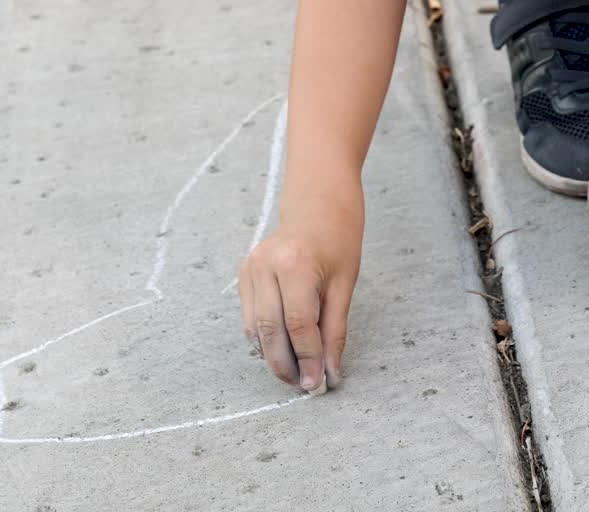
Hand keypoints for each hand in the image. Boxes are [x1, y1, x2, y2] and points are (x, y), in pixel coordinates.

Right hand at [238, 188, 363, 391]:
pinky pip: (251, 317)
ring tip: (296, 370)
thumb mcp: (344, 284)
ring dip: (273, 355)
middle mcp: (265, 265)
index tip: (317, 384)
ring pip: (255, 329)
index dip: (308, 359)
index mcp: (295, 264)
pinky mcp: (243, 273)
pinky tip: (283, 345)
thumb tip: (330, 374)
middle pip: (270, 331)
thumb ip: (335, 331)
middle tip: (304, 386)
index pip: (298, 325)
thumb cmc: (338, 240)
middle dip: (286, 365)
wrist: (317, 203)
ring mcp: (250, 268)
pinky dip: (265, 337)